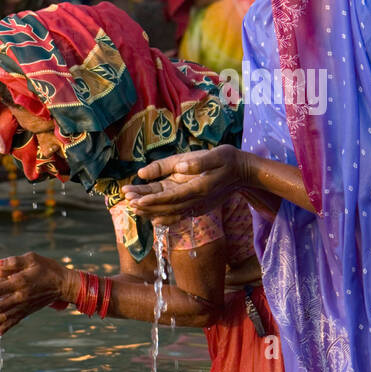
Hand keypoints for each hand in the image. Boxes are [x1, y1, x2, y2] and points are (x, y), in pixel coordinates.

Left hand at [0, 252, 67, 336]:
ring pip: (3, 316)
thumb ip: (13, 262)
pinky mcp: (28, 311)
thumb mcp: (32, 258)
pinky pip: (14, 321)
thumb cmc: (47, 268)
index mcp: (19, 282)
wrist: (64, 284)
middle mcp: (20, 297)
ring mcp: (24, 306)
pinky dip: (5, 328)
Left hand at [125, 145, 246, 222]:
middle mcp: (197, 201)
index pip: (171, 197)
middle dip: (146, 205)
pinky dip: (164, 217)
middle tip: (127, 200)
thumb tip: (179, 166)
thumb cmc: (228, 160)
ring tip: (132, 206)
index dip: (153, 199)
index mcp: (199, 189)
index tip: (136, 199)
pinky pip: (178, 215)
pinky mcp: (197, 207)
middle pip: (167, 208)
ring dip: (151, 211)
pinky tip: (152, 217)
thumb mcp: (215, 155)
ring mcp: (197, 206)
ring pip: (170, 213)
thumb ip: (196, 162)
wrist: (243, 173)